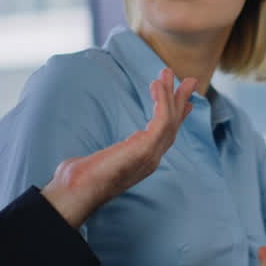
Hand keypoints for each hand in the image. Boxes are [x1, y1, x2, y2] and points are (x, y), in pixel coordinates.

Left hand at [41, 68, 195, 227]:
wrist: (76, 192)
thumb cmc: (80, 181)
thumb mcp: (98, 161)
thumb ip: (105, 155)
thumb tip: (92, 155)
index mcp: (143, 161)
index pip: (166, 136)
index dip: (177, 117)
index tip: (186, 102)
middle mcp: (151, 159)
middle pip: (173, 126)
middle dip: (181, 101)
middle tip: (189, 81)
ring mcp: (150, 155)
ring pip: (170, 120)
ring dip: (170, 95)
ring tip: (167, 73)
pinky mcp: (146, 149)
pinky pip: (161, 120)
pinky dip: (162, 101)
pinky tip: (156, 86)